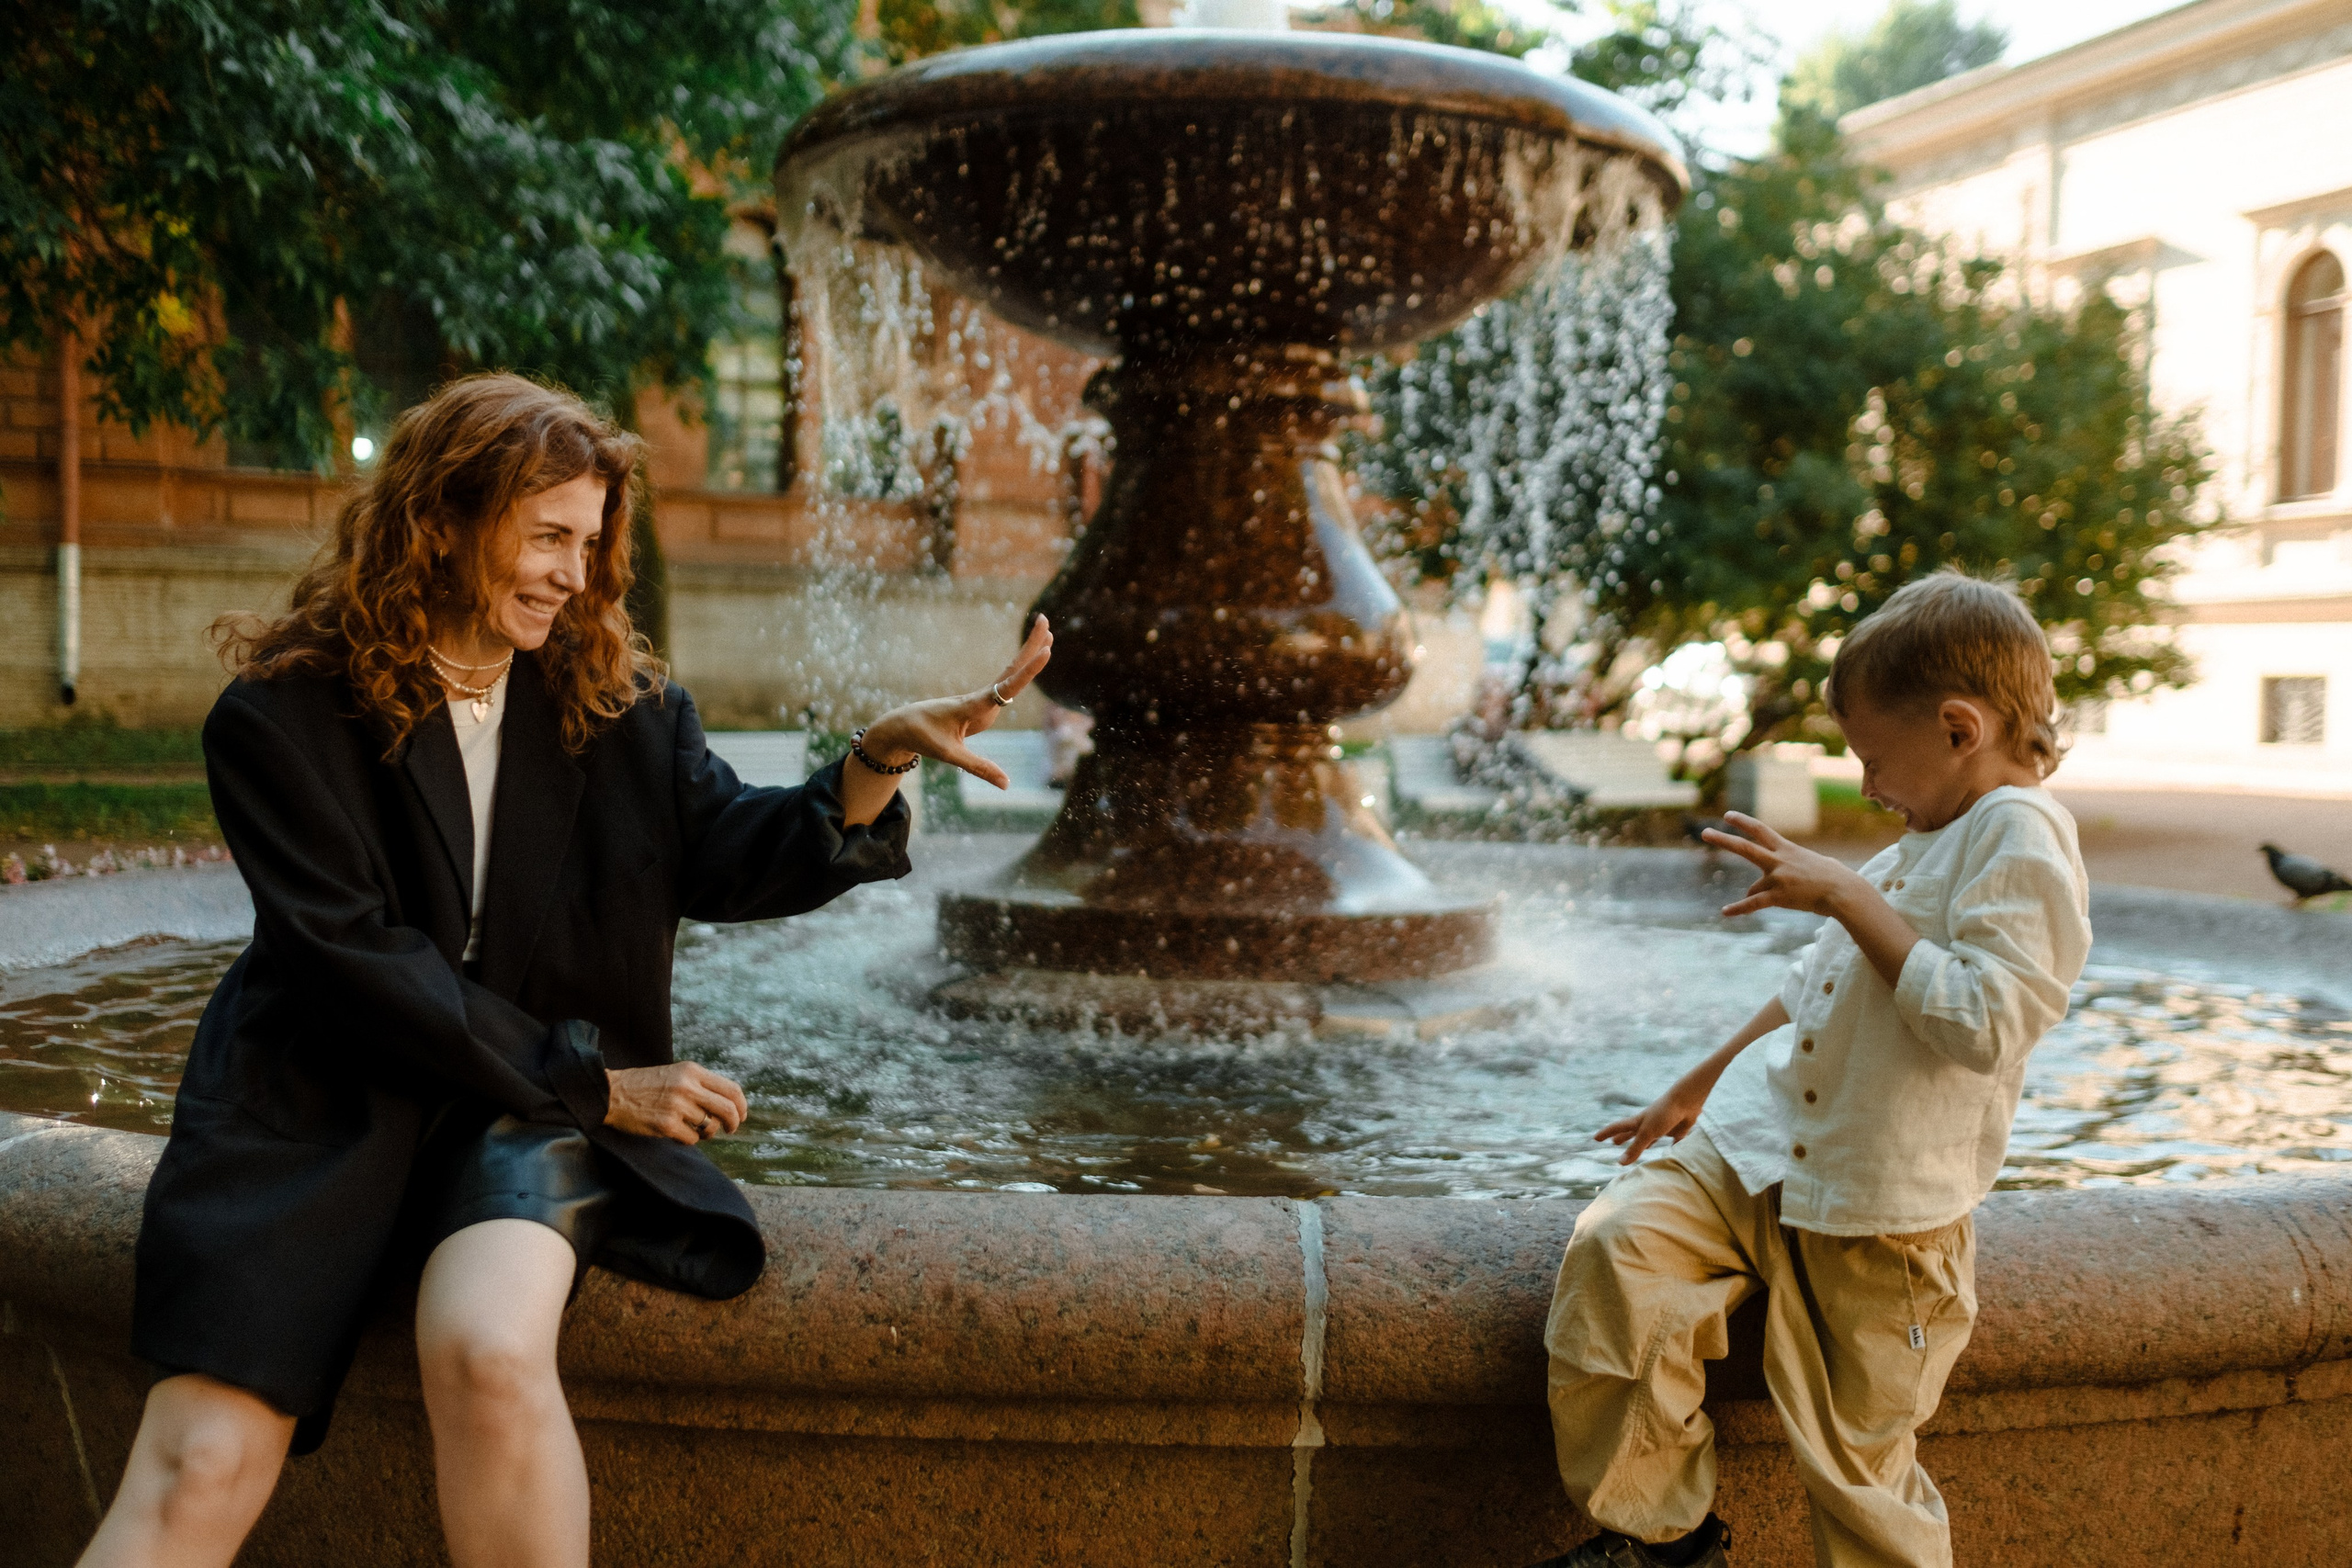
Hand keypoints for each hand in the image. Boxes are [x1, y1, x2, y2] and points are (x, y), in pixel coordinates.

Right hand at [605, 1063, 747, 1145]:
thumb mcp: (676, 1074)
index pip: (731, 1089)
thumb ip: (701, 1085)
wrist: (611, 1093)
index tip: (741, 1115)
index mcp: (692, 1071)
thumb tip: (729, 1105)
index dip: (742, 1105)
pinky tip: (675, 1132)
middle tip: (730, 1129)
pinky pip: (692, 1139)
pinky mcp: (666, 1125)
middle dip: (734, 1122)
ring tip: (691, 1127)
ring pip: (709, 1126)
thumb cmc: (645, 1086)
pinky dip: (688, 1139)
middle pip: (727, 1109)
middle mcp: (687, 1086)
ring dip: (705, 1132)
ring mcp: (677, 1106)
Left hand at [858, 614, 1054, 788]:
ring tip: (1045, 630)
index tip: (1046, 650)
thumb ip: (979, 768)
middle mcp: (981, 697)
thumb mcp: (949, 755)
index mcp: (974, 705)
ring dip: (1027, 652)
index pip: (1007, 686)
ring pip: (1010, 671)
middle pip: (1012, 668)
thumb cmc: (923, 737)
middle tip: (1045, 619)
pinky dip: (1022, 669)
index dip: (1028, 670)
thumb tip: (1007, 784)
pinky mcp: (983, 704)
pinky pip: (1007, 682)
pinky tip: (1031, 658)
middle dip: (1029, 645)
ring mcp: (983, 699)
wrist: (903, 726)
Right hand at [1594, 1075, 1711, 1164]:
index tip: (1595, 1138)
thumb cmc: (1664, 1114)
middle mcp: (1648, 1124)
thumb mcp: (1647, 1133)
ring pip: (1650, 1138)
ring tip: (1642, 1149)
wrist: (1686, 1101)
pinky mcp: (1677, 1130)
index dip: (1606, 1133)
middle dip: (1623, 1138)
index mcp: (1638, 1122)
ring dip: (1644, 1144)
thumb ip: (1635, 1148)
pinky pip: (1672, 1141)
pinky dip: (1671, 1147)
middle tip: (1614, 1143)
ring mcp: (1662, 1126)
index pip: (1617, 1128)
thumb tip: (1620, 1163)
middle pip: (1632, 1133)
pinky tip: (1672, 1151)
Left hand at [1705, 811, 1921, 987]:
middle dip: (1723, 839)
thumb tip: (1797, 870)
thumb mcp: (1817, 863)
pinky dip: (1739, 909)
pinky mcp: (1780, 896)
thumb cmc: (1836, 878)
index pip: (1761, 830)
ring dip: (1746, 897)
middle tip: (1704, 833)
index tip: (1727, 816)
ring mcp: (1779, 878)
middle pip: (1746, 847)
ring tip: (1730, 908)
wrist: (1844, 892)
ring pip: (1751, 886)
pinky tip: (1725, 912)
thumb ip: (1799, 864)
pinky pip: (1754, 904)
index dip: (1743, 822)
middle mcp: (1780, 861)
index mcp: (1788, 850)